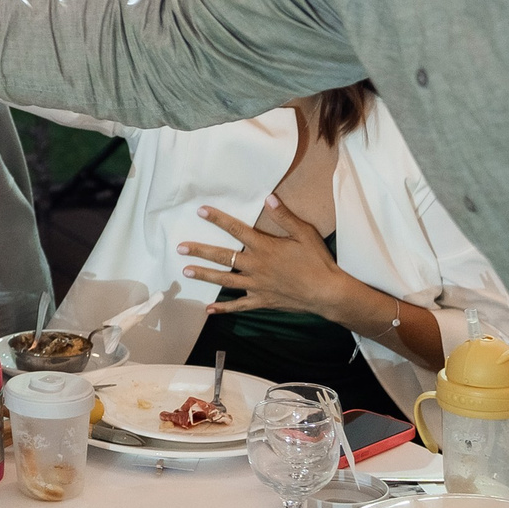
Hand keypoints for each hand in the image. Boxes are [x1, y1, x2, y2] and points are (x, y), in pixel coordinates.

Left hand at [180, 196, 357, 319]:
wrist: (328, 293)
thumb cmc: (318, 262)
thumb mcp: (305, 234)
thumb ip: (285, 217)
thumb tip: (269, 198)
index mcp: (265, 248)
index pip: (236, 230)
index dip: (218, 219)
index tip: (201, 212)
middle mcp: (256, 266)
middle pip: (223, 257)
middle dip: (200, 251)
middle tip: (180, 248)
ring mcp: (257, 285)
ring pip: (225, 280)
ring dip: (205, 275)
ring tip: (186, 271)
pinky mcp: (262, 301)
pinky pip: (239, 305)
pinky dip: (224, 308)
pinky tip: (209, 309)